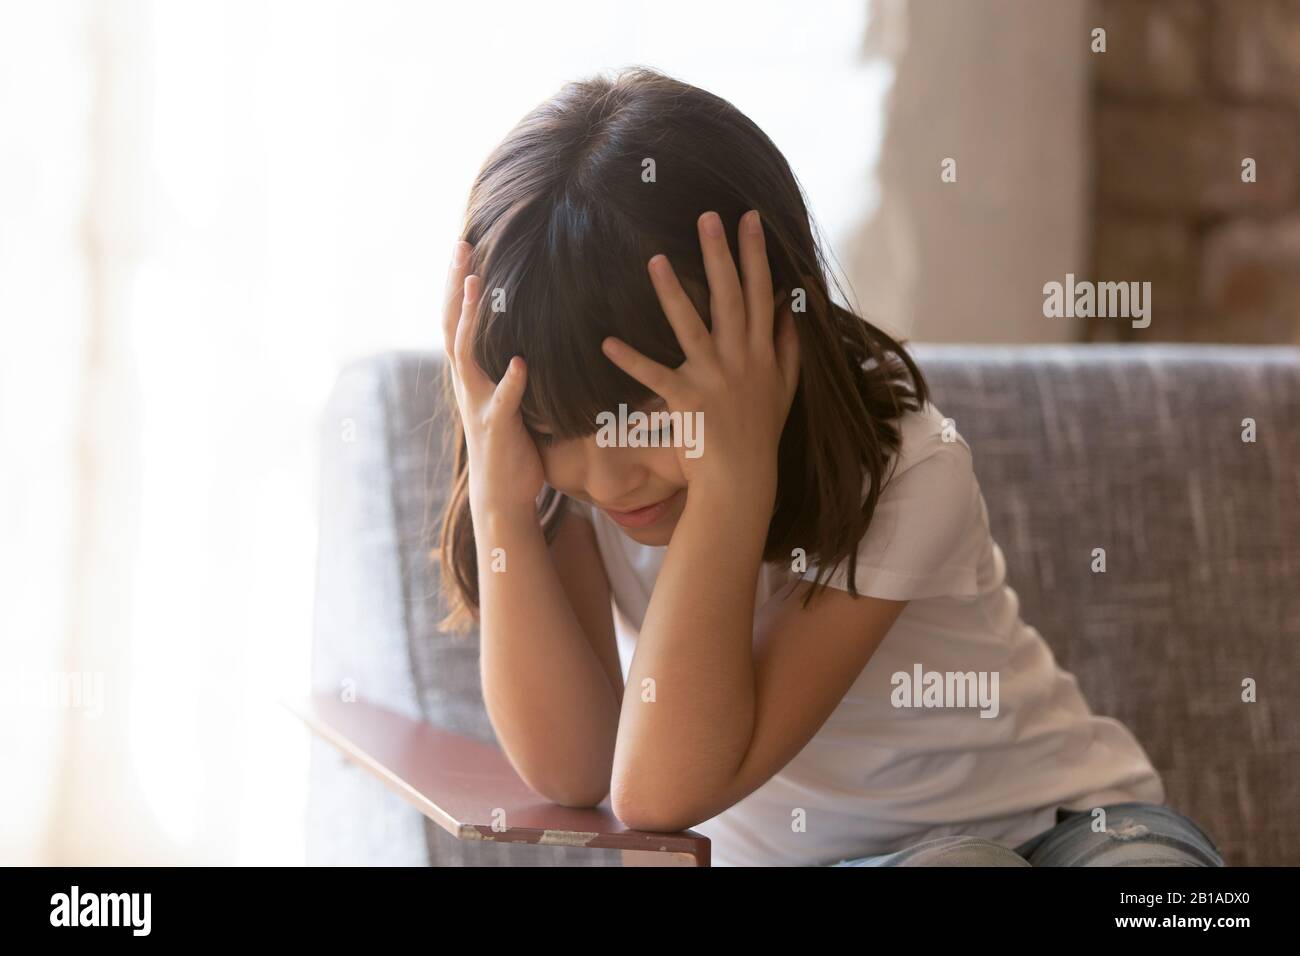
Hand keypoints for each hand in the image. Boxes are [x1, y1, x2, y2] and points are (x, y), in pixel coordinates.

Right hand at [442, 240, 543, 514]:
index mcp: (469, 375)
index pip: (456, 320)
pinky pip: (503, 402)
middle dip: (456, 285)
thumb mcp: (507, 396)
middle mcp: (467, 384)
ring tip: (479, 285)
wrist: (502, 497)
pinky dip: (511, 382)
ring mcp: (478, 404)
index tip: (463, 246)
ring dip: (472, 319)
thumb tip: (528, 333)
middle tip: (460, 246)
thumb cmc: (510, 445)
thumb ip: (508, 366)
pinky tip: (522, 362)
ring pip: (467, 355)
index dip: (457, 284)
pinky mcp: (497, 428)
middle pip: (452, 325)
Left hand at [600, 210, 799, 504]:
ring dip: (672, 293)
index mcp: (762, 352)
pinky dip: (631, 360)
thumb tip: (790, 310)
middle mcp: (741, 359)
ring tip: (655, 259)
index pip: (762, 293)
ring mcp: (713, 378)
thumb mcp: (785, 388)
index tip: (750, 218)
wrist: (743, 477)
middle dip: (720, 255)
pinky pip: (654, 376)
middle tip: (707, 217)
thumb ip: (789, 347)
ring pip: (691, 327)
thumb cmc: (760, 433)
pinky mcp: (687, 400)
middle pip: (731, 298)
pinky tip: (608, 342)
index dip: (757, 254)